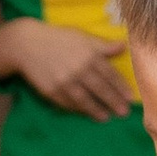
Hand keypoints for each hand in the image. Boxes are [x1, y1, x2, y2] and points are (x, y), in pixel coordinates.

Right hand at [0, 19, 131, 119]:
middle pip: (100, 89)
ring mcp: (64, 81)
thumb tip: (122, 47)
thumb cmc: (57, 39)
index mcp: (88, 54)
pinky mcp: (52, 91)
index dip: (120, 86)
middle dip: (113, 101)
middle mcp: (78, 69)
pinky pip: (69, 103)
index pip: (109, 73)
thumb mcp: (81, 37)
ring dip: (97, 110)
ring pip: (85, 99)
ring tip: (106, 118)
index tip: (130, 97)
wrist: (27, 45)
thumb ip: (102, 45)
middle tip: (124, 113)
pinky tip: (87, 113)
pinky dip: (79, 109)